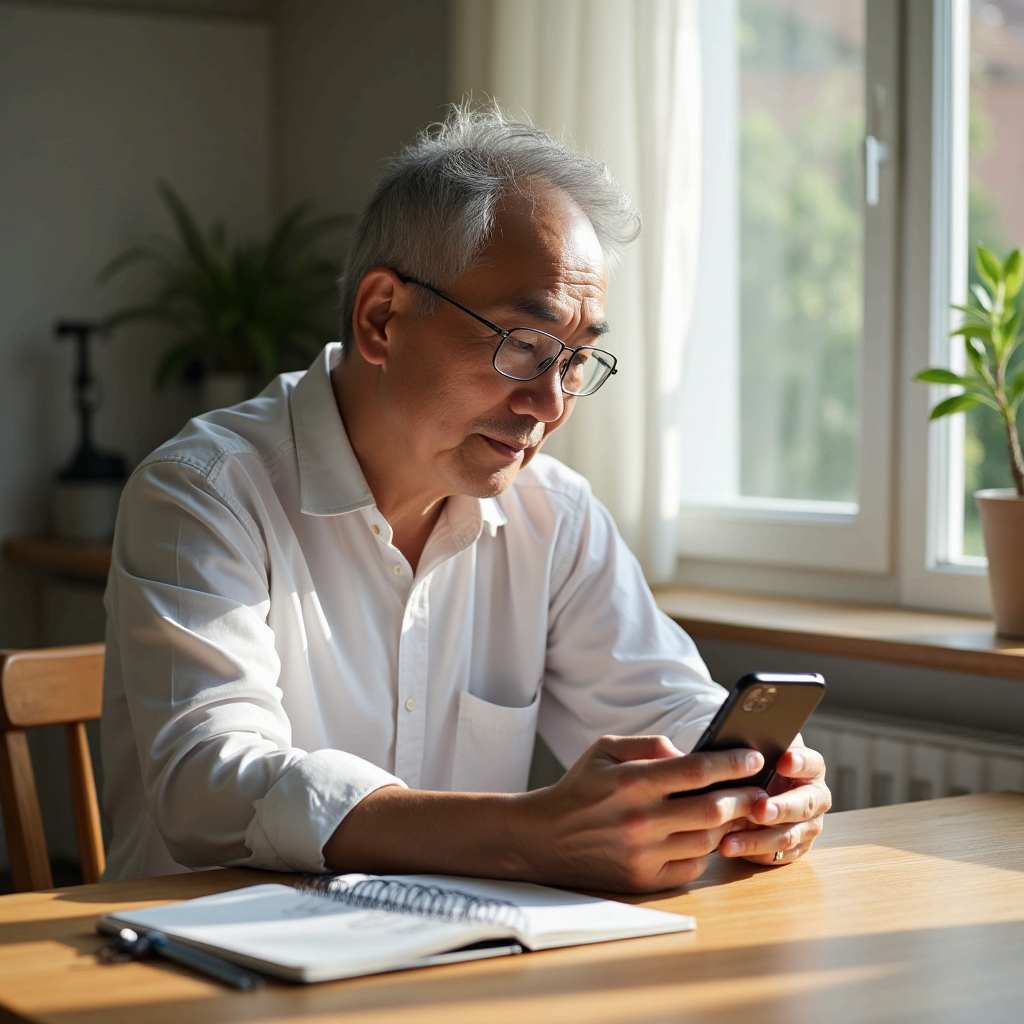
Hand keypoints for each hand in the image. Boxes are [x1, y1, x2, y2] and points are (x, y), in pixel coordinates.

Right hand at [518, 734, 765, 892]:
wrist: (544, 837)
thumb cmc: (581, 788)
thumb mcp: (604, 749)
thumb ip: (648, 744)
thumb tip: (690, 751)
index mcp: (633, 781)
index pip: (696, 770)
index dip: (731, 763)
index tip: (754, 759)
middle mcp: (640, 819)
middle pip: (712, 809)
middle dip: (745, 797)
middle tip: (760, 790)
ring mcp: (643, 853)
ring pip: (707, 840)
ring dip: (729, 825)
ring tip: (739, 812)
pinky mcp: (644, 880)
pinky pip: (692, 866)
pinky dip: (705, 851)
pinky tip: (707, 838)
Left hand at [717, 744, 829, 865]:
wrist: (757, 790)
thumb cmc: (758, 766)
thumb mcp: (760, 752)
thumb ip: (756, 749)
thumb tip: (737, 744)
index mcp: (811, 769)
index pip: (812, 763)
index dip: (799, 763)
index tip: (783, 761)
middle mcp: (815, 798)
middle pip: (804, 804)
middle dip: (781, 808)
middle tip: (759, 809)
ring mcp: (808, 826)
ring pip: (789, 835)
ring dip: (758, 839)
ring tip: (730, 840)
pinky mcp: (796, 848)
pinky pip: (776, 855)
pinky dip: (752, 852)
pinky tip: (730, 848)